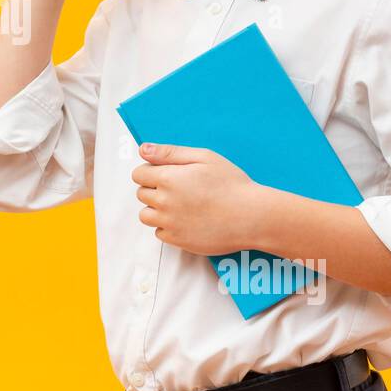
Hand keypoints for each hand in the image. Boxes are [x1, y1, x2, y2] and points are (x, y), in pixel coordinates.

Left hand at [131, 143, 272, 254]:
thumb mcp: (204, 157)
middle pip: (141, 194)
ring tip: (179, 205)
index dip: (151, 171)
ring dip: (156, 209)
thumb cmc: (231, 184)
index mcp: (168, 179)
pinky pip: (159, 233)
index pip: (138, 174)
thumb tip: (143, 149)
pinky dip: (168, 226)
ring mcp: (170, 224)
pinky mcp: (178, 241)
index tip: (166, 173)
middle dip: (154, 189)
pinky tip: (186, 219)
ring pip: (146, 215)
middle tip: (179, 188)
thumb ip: (169, 152)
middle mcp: (164, 202)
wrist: (252, 216)